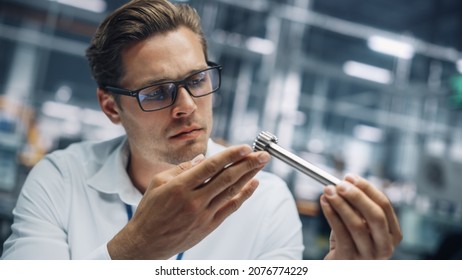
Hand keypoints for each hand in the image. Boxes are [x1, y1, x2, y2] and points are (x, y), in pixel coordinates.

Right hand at [108, 144, 270, 258]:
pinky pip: (230, 208)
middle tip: (263, 154)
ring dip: (249, 176)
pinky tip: (253, 184)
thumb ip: (182, 168)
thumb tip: (203, 157)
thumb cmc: (150, 210)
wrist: (147, 243)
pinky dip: (244, 195)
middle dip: (247, 164)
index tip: (245, 147)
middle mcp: (194, 201)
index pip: (211, 166)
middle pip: (227, 178)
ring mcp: (203, 215)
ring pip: (231, 191)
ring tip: (261, 164)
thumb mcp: (158, 182)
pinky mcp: (208, 226)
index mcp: (180, 186)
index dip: (230, 155)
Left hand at [320, 174, 401, 259]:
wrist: (339, 264)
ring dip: (340, 204)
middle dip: (357, 196)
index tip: (351, 177)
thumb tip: (346, 181)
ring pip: (356, 225)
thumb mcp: (359, 222)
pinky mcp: (350, 259)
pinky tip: (324, 203)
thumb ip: (358, 206)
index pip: (384, 206)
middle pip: (375, 216)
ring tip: (328, 191)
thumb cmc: (350, 240)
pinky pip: (340, 233)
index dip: (367, 189)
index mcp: (393, 234)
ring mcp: (369, 256)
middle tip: (340, 184)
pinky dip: (331, 214)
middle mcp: (385, 246)